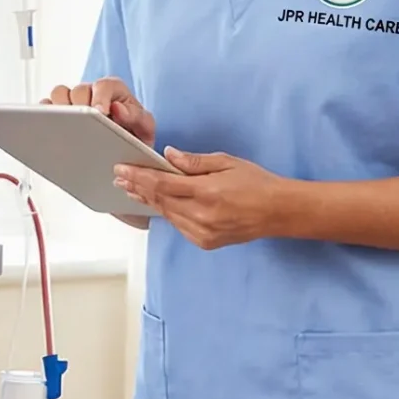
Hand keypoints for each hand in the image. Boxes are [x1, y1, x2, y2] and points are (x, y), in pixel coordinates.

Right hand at [46, 78, 156, 146]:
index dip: (100, 98)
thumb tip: (117, 108)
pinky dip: (43, 115)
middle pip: (77, 90)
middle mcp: (91, 92)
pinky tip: (49, 132)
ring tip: (65, 130)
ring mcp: (73, 102)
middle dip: (79, 107)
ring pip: (58, 94)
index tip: (100, 113)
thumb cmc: (134, 135)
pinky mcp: (60, 113)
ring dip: (59, 110)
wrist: (126, 149)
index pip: (104, 86)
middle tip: (83, 126)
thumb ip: (136, 116)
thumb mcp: (144, 128)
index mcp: (113, 90)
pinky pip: (45, 107)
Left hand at [116, 148, 292, 250]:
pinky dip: (167, 214)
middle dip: (137, 188)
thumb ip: (194, 162)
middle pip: (159, 201)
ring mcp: (203, 232)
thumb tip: (168, 155)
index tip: (122, 169)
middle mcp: (201, 215)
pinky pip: (179, 226)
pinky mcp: (205, 242)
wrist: (278, 212)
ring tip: (132, 190)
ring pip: (167, 215)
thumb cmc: (256, 183)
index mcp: (206, 192)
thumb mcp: (226, 162)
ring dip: (148, 202)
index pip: (162, 184)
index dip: (139, 176)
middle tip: (120, 178)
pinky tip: (157, 205)